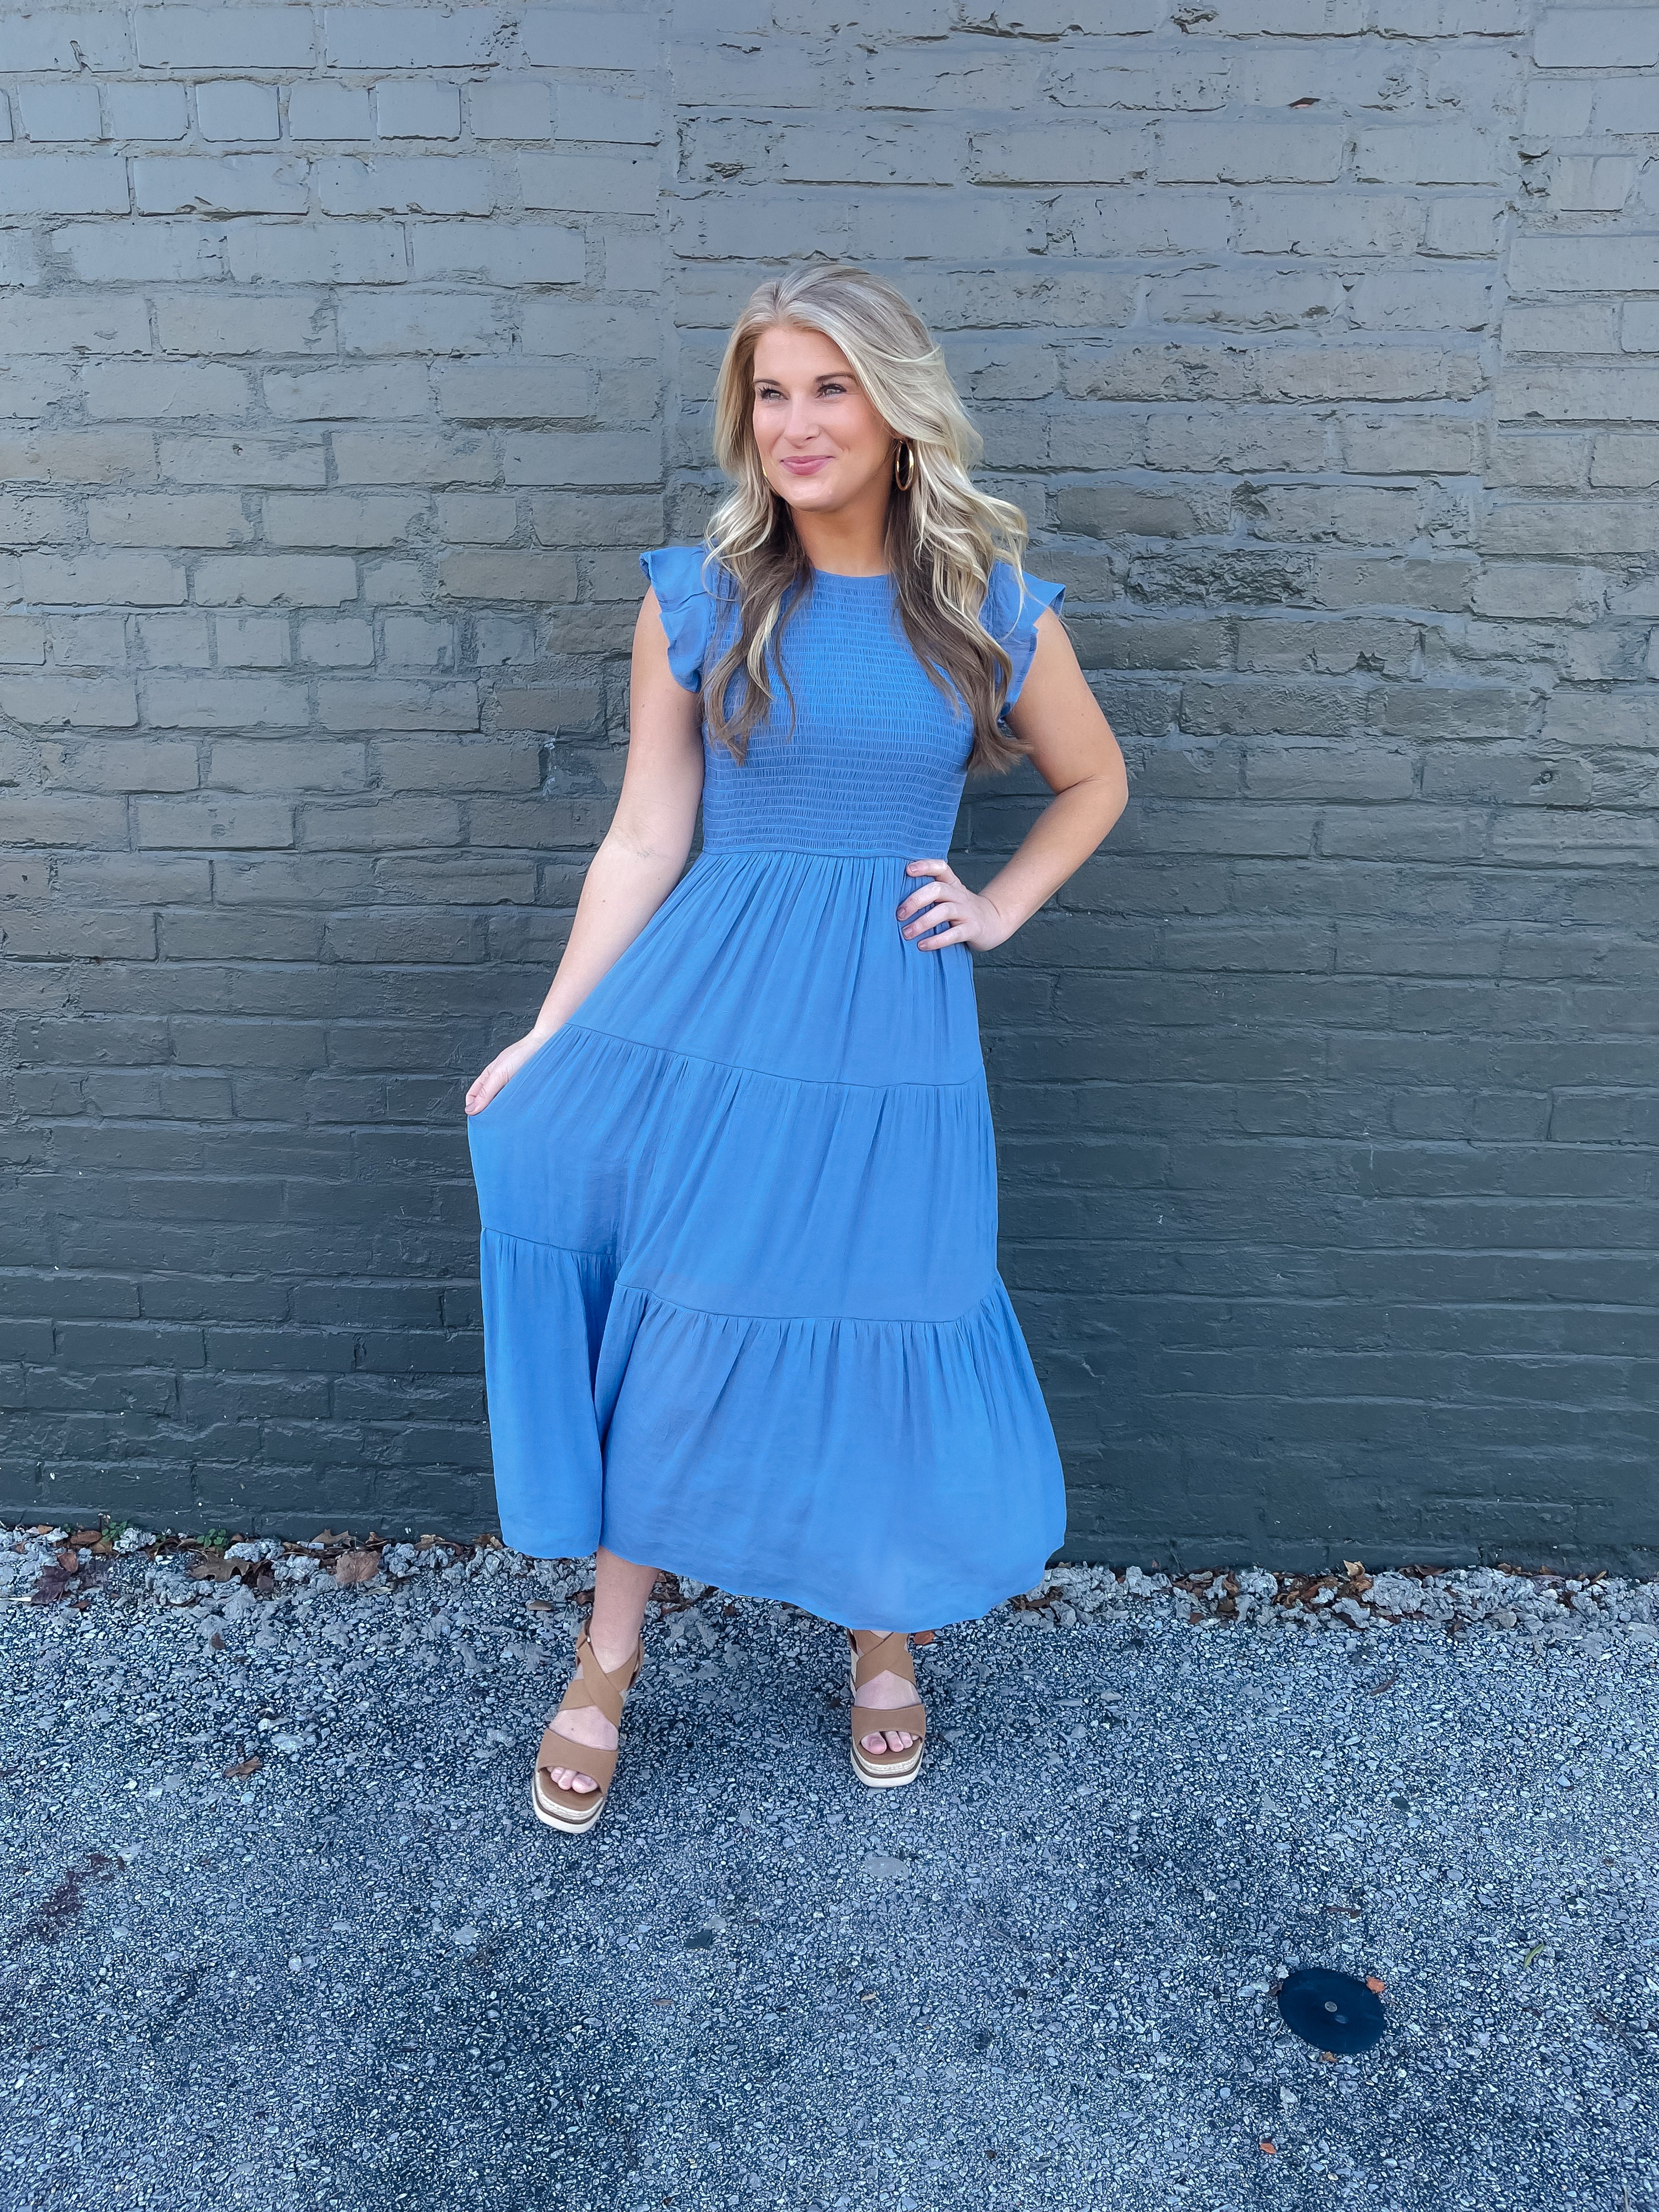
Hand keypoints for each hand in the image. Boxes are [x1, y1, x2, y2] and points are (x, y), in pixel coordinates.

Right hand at [465, 1027, 557, 1115]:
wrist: (545, 1047)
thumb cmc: (522, 1054)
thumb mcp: (498, 1074)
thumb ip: (485, 1092)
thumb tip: (471, 1109)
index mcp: (488, 1076)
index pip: (473, 1096)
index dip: (472, 1107)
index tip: (478, 1119)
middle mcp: (499, 1082)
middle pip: (487, 1102)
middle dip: (488, 1112)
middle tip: (493, 1122)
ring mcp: (513, 1086)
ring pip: (502, 1104)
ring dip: (503, 1111)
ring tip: (507, 1118)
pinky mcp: (525, 1090)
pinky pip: (517, 1103)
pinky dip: (516, 1109)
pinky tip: (518, 1112)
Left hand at [896, 858, 1011, 952]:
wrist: (995, 922)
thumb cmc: (962, 910)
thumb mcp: (949, 896)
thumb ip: (930, 894)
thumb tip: (893, 899)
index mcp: (952, 884)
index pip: (940, 868)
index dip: (925, 866)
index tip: (908, 870)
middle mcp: (959, 895)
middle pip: (938, 889)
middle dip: (915, 900)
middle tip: (899, 914)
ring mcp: (967, 912)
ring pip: (944, 911)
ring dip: (922, 922)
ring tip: (907, 933)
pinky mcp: (972, 929)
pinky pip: (954, 934)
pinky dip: (936, 940)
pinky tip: (922, 946)